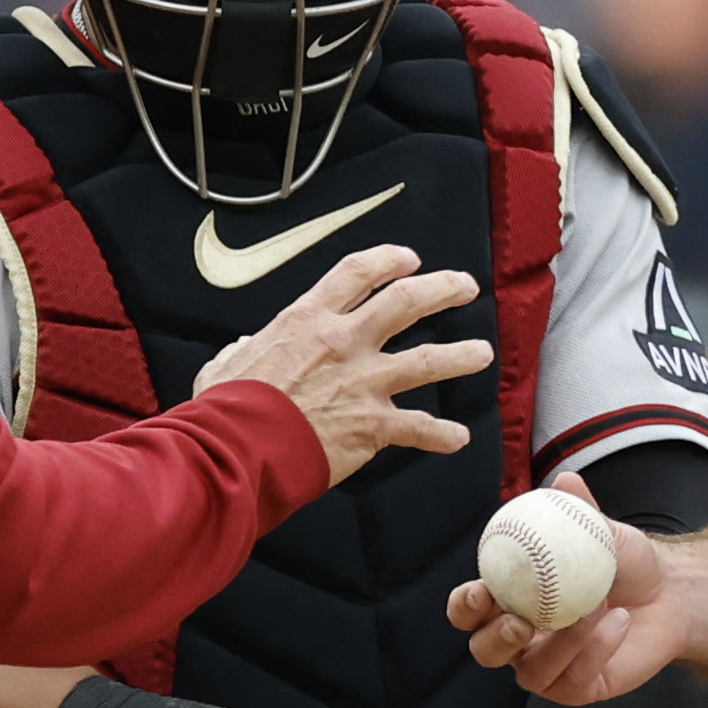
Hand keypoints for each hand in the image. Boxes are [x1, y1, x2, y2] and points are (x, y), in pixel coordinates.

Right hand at [198, 245, 492, 484]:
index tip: (409, 259)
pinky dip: (441, 435)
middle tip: (465, 286)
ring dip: (461, 355)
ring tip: (482, 353)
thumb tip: (245, 348)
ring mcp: (363, 382)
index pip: (358, 274)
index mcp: (308, 320)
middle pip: (406, 302)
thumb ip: (242, 352)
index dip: (389, 261)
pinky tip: (458, 438)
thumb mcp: (225, 364)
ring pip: (428, 359)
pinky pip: (418, 428)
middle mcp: (344, 342)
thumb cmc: (226, 408)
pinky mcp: (373, 425)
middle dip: (442, 289)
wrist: (237, 447)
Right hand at [445, 472, 685, 701]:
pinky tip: (619, 623)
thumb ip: (579, 511)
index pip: (468, 611)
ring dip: (560, 643)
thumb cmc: (625, 563)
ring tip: (593, 610)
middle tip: (521, 621)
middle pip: (485, 652)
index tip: (480, 591)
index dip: (464, 606)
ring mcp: (548, 667)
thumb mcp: (602, 532)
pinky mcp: (578, 688)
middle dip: (495, 639)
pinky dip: (595, 650)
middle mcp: (521, 639)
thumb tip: (565, 481)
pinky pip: (573, 680)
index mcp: (510, 599)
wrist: (670, 594)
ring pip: (530, 672)